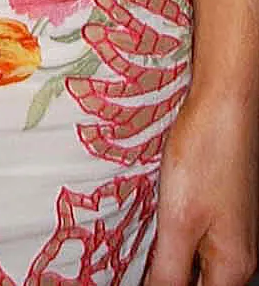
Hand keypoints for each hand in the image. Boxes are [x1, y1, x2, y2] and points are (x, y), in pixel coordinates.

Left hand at [145, 90, 257, 284]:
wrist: (224, 101)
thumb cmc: (205, 154)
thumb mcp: (178, 220)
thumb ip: (168, 270)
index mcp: (232, 267)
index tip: (133, 274)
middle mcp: (238, 254)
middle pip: (196, 282)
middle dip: (161, 274)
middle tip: (130, 258)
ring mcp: (231, 230)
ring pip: (194, 261)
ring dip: (165, 256)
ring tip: (136, 241)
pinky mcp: (221, 207)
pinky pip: (195, 236)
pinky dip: (172, 233)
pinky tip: (152, 218)